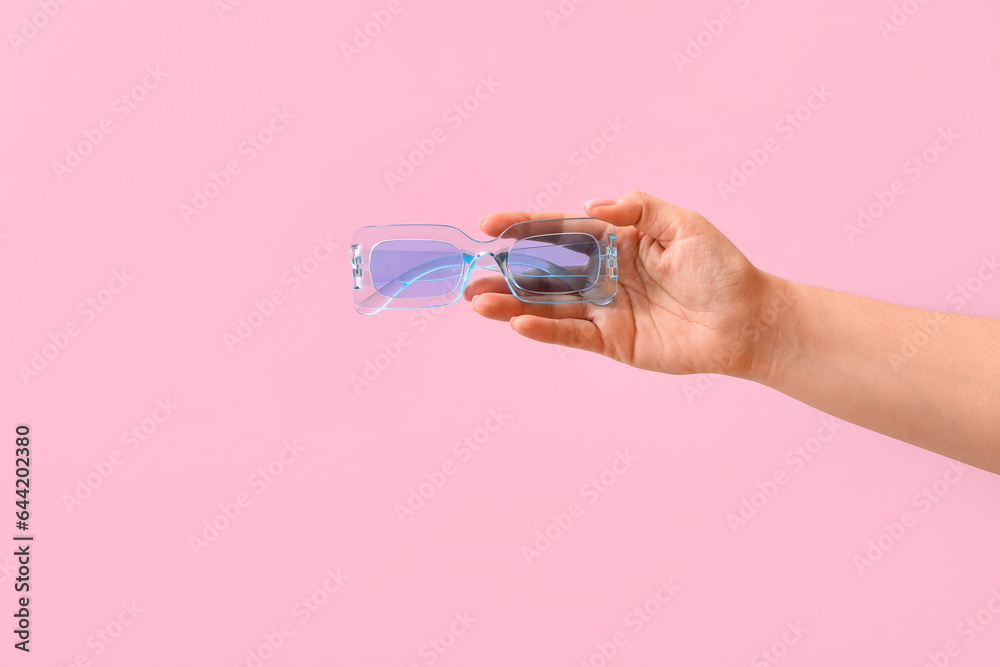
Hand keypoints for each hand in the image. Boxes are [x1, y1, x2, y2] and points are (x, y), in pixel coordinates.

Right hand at [465, 190, 776, 377]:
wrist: (746, 320)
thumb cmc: (720, 268)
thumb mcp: (683, 223)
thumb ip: (636, 209)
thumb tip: (593, 206)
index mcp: (616, 240)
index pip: (561, 231)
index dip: (525, 227)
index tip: (489, 225)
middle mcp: (604, 274)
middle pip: (544, 270)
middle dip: (506, 270)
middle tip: (471, 273)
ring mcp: (605, 309)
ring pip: (549, 304)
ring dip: (512, 303)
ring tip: (478, 301)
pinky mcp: (612, 342)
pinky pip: (570, 334)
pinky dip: (543, 329)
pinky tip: (517, 323)